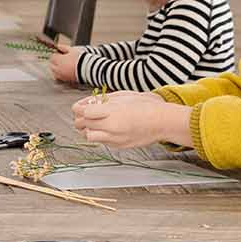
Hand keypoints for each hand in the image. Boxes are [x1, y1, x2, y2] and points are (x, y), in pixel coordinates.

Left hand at [48, 47, 84, 83]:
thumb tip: (58, 46)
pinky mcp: (65, 80)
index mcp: (58, 60)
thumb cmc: (80, 58)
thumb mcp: (72, 50)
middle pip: (51, 65)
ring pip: (54, 72)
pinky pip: (59, 77)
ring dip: (56, 69)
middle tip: (62, 59)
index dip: (56, 54)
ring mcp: (61, 75)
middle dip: (55, 62)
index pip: (52, 57)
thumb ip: (63, 47)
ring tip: (63, 66)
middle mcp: (57, 68)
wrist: (87, 69)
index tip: (60, 54)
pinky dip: (60, 75)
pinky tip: (65, 72)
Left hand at [72, 91, 190, 149]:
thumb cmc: (146, 106)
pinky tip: (107, 128)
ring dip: (87, 129)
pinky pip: (101, 142)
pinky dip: (99, 135)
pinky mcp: (119, 146)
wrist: (162, 121)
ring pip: (88, 137)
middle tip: (86, 113)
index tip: (79, 106)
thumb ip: (103, 100)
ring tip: (95, 122)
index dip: (78, 108)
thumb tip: (88, 102)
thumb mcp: (123, 96)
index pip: (83, 112)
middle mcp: (111, 127)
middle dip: (80, 118)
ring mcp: (115, 139)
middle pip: (82, 125)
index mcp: (112, 112)